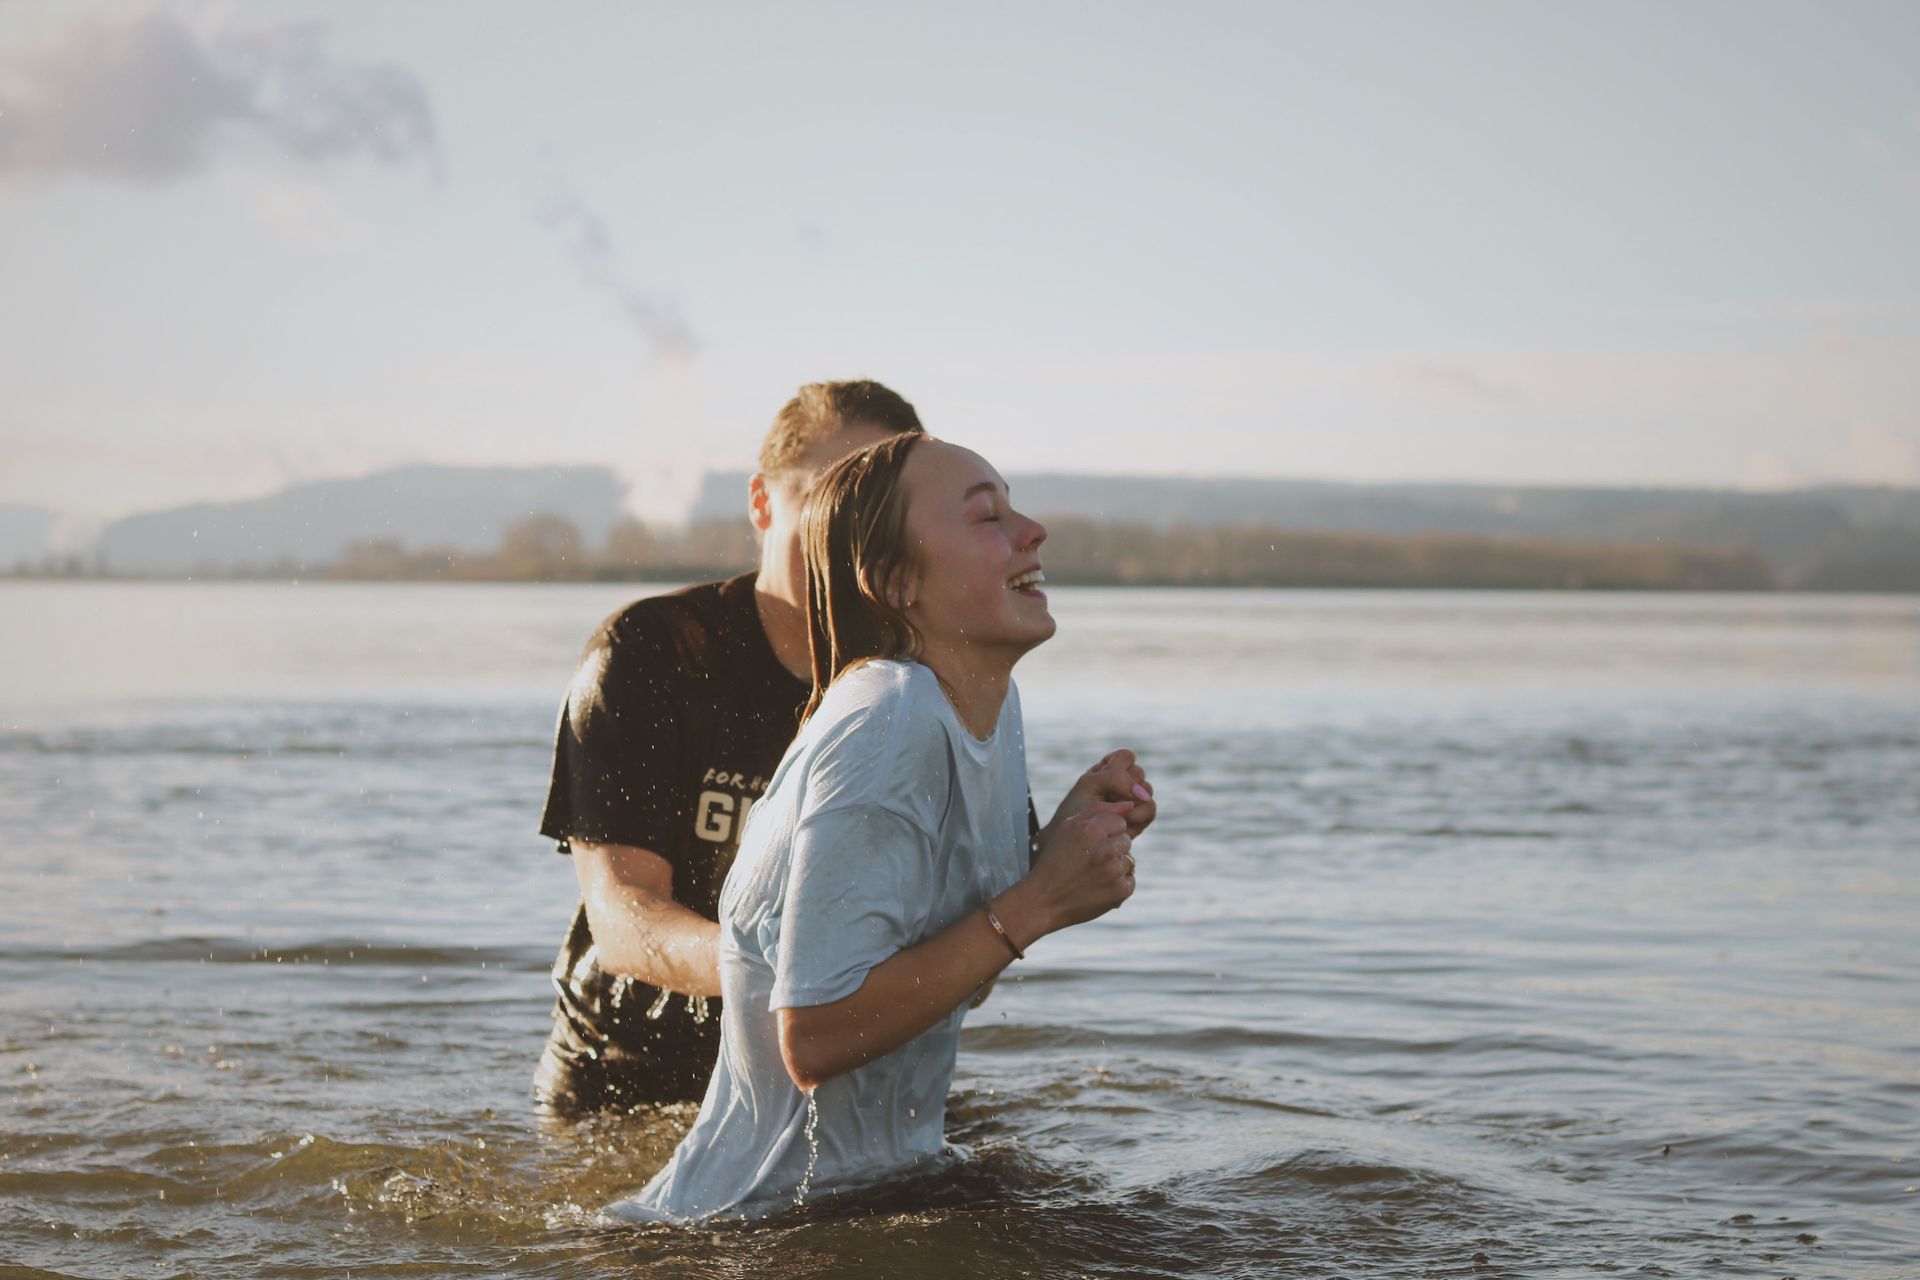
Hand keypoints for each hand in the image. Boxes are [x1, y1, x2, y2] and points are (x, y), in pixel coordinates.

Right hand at [1017, 798, 1136, 936]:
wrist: (1045, 901)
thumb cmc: (1055, 861)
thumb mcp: (1067, 828)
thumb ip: (1098, 810)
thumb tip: (1130, 804)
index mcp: (1091, 829)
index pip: (1119, 822)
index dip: (1105, 833)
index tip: (1090, 844)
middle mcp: (1106, 849)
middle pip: (1126, 840)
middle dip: (1112, 848)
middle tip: (1090, 861)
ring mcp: (1114, 871)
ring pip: (1128, 860)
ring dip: (1115, 866)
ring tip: (1092, 875)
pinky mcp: (1120, 890)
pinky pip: (1129, 880)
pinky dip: (1117, 884)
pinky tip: (1098, 887)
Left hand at [1043, 748, 1157, 844]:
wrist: (1075, 842)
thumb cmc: (1076, 810)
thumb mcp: (1088, 784)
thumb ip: (1116, 778)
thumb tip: (1145, 795)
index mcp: (1107, 770)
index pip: (1126, 757)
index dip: (1120, 767)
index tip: (1104, 780)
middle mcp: (1123, 783)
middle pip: (1139, 772)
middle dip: (1123, 786)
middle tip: (1107, 799)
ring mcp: (1134, 800)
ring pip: (1147, 790)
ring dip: (1130, 801)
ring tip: (1113, 813)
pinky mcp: (1140, 818)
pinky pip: (1150, 809)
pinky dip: (1137, 815)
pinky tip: (1122, 823)